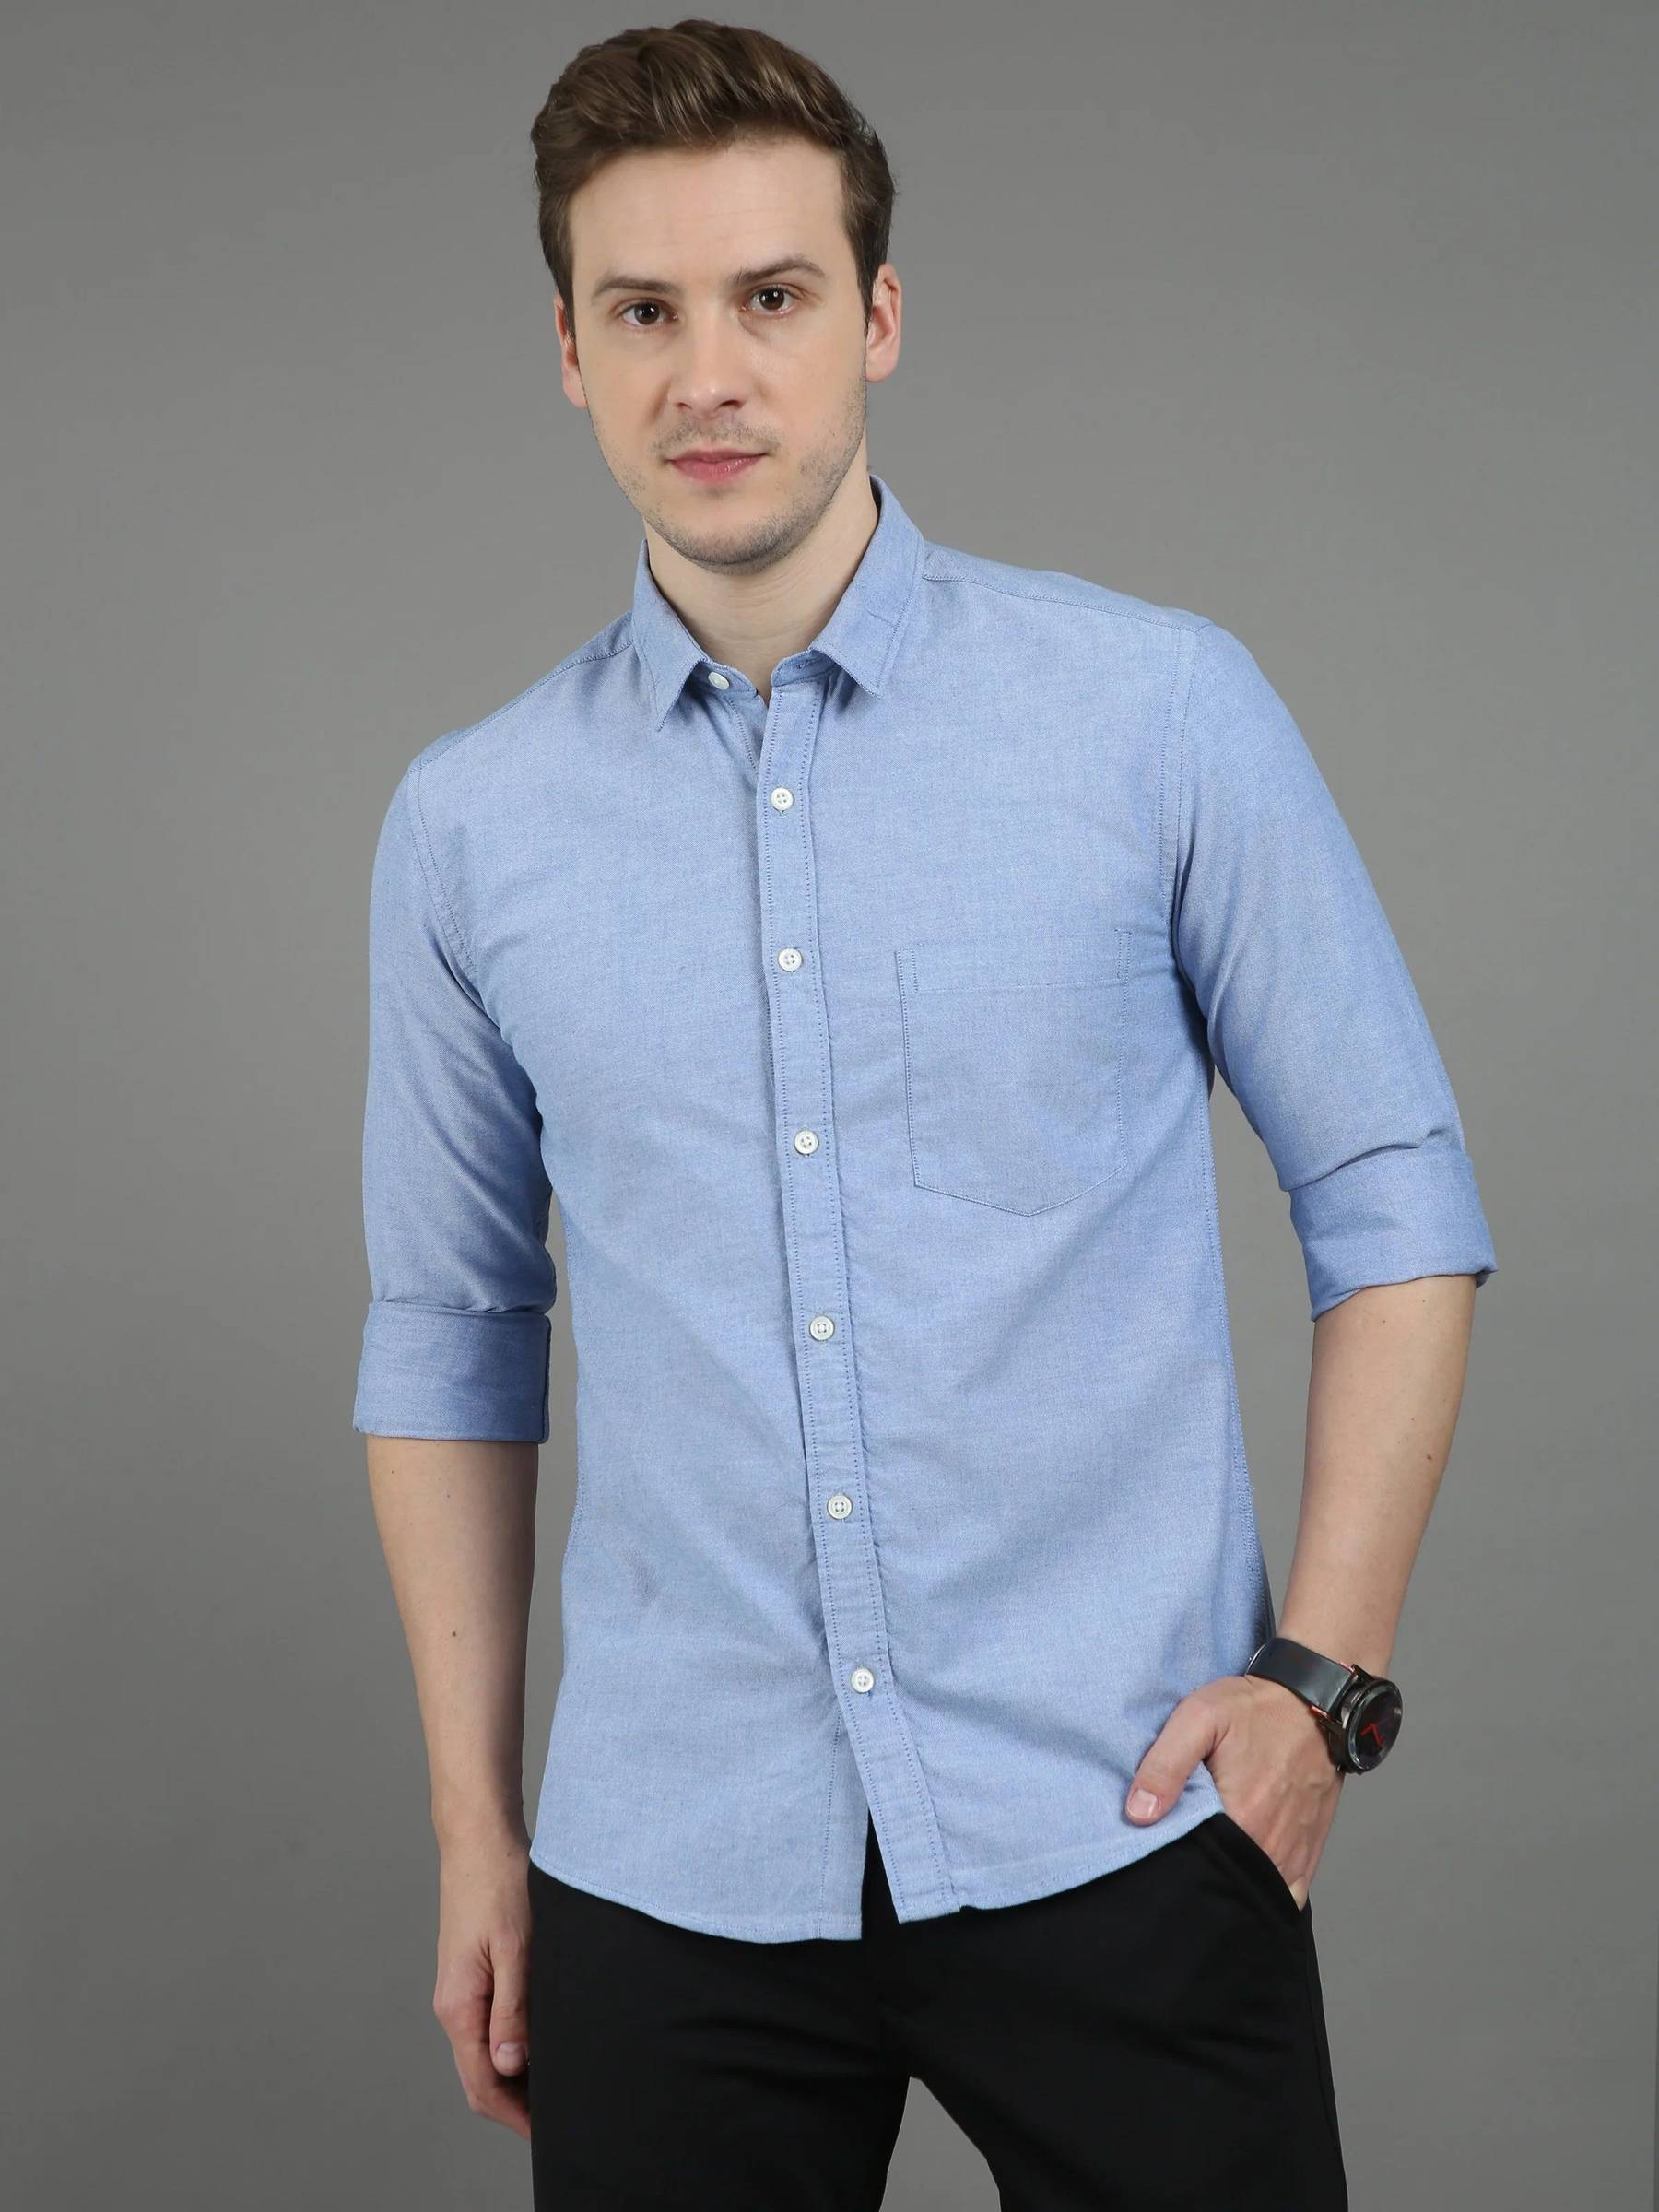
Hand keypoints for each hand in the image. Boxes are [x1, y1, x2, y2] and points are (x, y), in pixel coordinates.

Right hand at [431, 1825, 534, 2140]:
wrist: (480, 1839)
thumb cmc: (499, 1884)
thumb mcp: (516, 1948)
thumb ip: (513, 2009)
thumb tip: (511, 2065)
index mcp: (459, 2006)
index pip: (482, 2083)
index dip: (515, 2115)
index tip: (551, 2132)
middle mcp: (454, 2005)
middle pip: (481, 2076)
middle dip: (517, 2104)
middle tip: (562, 2115)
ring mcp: (463, 1991)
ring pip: (486, 2053)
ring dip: (517, 2075)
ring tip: (561, 2084)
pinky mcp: (475, 1975)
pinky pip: (491, 2026)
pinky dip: (515, 2045)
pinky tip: (546, 2041)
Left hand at [1124, 1674, 1343, 1908]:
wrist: (1315, 1704)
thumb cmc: (1256, 1709)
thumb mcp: (1200, 1717)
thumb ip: (1166, 1764)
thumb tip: (1138, 1813)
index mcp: (1241, 1818)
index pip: (1194, 1865)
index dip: (1171, 1860)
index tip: (1160, 1844)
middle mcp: (1270, 1847)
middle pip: (1223, 1881)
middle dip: (1199, 1874)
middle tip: (1183, 1847)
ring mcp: (1292, 1854)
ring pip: (1253, 1890)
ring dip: (1230, 1881)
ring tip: (1209, 1855)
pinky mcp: (1307, 1853)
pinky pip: (1285, 1892)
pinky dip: (1263, 1886)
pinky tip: (1243, 1868)